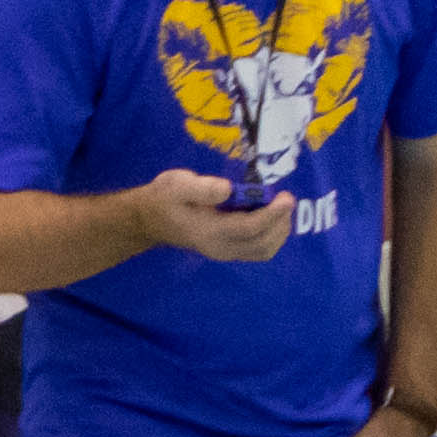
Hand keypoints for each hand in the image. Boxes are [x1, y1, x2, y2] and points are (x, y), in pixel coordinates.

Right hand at [135, 166, 294, 265]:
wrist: (150, 219)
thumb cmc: (166, 198)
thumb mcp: (177, 184)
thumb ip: (202, 187)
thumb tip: (228, 189)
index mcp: (209, 231)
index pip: (250, 228)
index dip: (272, 213)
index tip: (286, 196)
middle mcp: (220, 247)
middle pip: (263, 243)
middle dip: (280, 221)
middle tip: (284, 198)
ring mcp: (225, 252)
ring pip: (264, 250)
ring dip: (279, 230)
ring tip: (279, 207)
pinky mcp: (230, 251)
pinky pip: (260, 250)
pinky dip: (273, 235)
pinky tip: (269, 217)